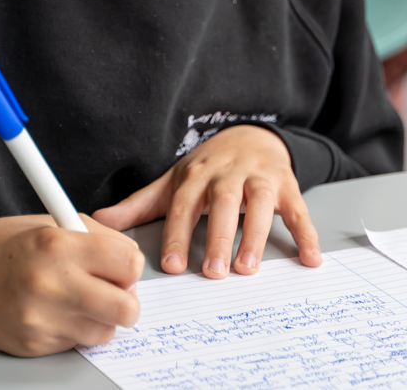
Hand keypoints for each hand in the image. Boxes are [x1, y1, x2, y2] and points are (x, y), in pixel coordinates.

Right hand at [0, 213, 142, 356]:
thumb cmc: (1, 245)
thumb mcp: (52, 222)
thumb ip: (97, 237)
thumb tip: (130, 261)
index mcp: (59, 246)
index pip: (129, 263)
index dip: (129, 265)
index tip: (119, 265)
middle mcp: (52, 285)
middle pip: (127, 308)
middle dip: (127, 299)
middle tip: (113, 290)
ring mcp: (42, 320)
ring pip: (105, 332)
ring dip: (101, 318)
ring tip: (79, 300)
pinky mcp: (33, 345)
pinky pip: (76, 344)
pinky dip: (75, 330)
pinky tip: (55, 311)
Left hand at [92, 125, 320, 277]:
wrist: (251, 135)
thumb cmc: (208, 168)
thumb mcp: (173, 182)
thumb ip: (139, 204)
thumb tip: (96, 221)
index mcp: (196, 176)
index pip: (184, 206)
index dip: (178, 234)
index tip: (173, 264)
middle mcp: (228, 175)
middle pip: (223, 204)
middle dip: (218, 236)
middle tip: (214, 271)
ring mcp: (259, 179)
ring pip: (259, 204)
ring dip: (255, 235)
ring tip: (248, 266)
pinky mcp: (286, 186)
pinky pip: (298, 210)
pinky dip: (306, 234)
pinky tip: (310, 258)